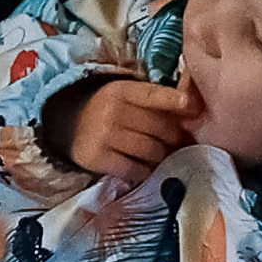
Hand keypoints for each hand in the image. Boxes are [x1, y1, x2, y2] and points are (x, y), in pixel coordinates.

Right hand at [63, 78, 197, 194]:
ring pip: (151, 151)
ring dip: (160, 156)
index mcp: (121, 90)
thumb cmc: (109, 111)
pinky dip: (143, 171)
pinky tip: (140, 166)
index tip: (191, 107)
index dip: (175, 100)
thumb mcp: (126, 96)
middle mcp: (112, 111)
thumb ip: (156, 100)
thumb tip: (195, 110)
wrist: (67, 125)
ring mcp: (104, 136)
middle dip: (172, 137)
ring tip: (156, 154)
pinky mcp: (97, 158)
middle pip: (160, 128)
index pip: (153, 95)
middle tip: (173, 141)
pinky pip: (135, 170)